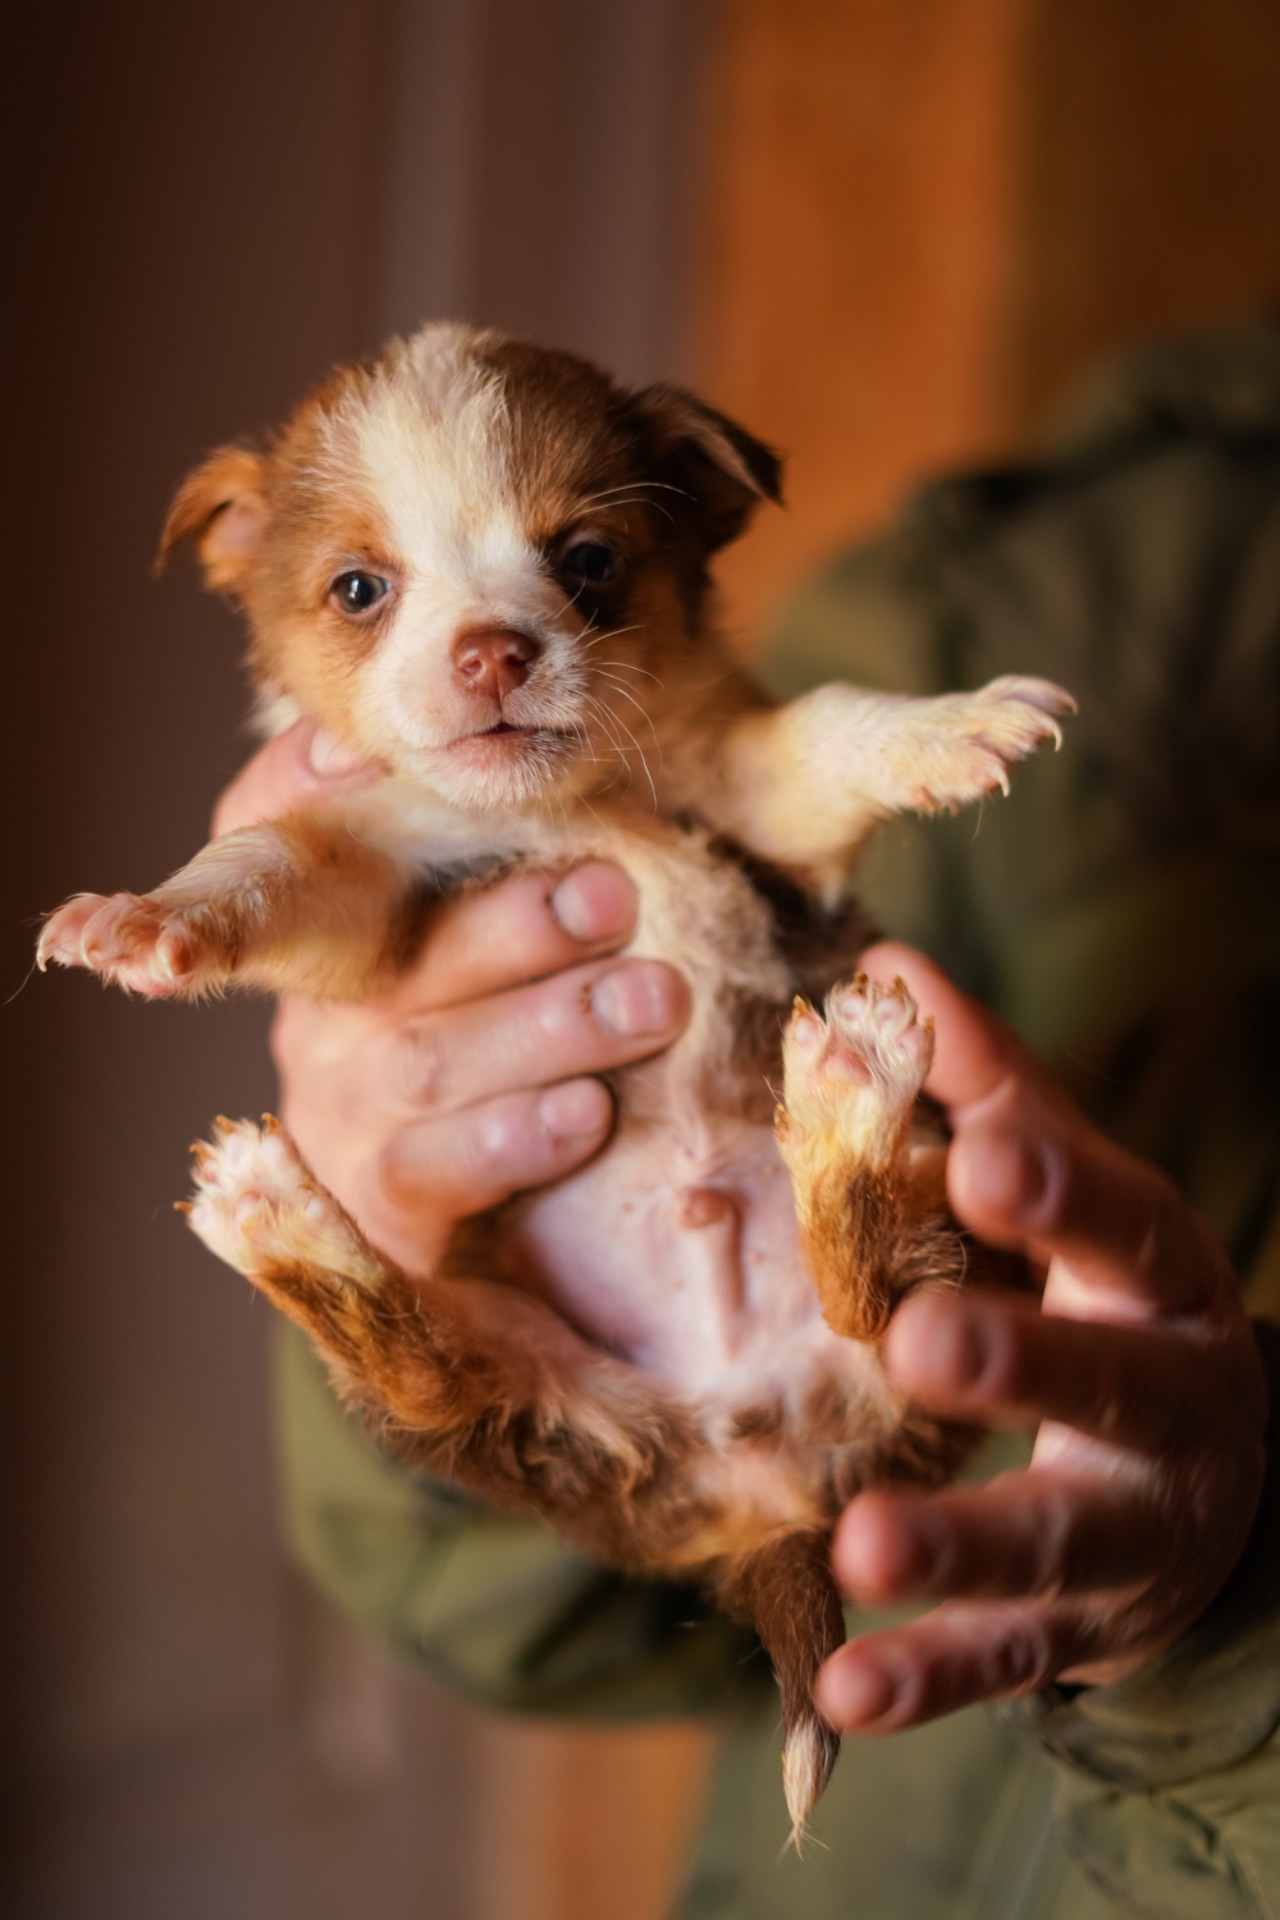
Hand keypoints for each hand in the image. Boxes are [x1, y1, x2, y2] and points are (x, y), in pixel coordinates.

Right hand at [213, 722, 688, 1274]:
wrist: (515, 1232)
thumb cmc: (517, 1037)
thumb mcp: (510, 935)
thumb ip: (474, 842)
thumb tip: (392, 751)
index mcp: (335, 937)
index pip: (269, 868)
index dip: (277, 809)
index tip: (328, 777)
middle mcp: (320, 1024)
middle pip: (399, 961)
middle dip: (518, 923)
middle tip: (616, 896)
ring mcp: (342, 1119)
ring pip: (426, 1062)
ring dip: (551, 1025)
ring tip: (654, 999)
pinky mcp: (379, 1212)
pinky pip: (433, 1167)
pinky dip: (517, 1135)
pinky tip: (589, 1111)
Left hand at [815, 941, 1268, 1732]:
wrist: (1211, 1478)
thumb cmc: (1110, 1295)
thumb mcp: (1076, 1196)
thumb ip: (987, 1088)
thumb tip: (886, 962)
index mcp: (1160, 1269)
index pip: (1116, 1217)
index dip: (1055, 1187)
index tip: (974, 1150)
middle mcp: (1168, 1396)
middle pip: (1104, 1379)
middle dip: (1021, 1360)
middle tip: (918, 1341)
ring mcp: (1133, 1521)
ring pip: (1053, 1537)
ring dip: (962, 1546)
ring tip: (862, 1546)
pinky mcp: (1085, 1622)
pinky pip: (1008, 1658)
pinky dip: (930, 1677)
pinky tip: (846, 1692)